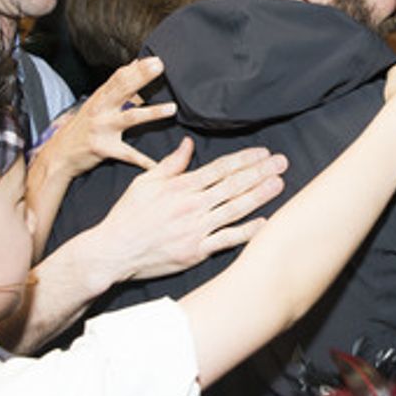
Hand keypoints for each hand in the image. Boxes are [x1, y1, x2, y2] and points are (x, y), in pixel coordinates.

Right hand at [40, 58, 174, 175]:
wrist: (59, 155)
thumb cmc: (83, 127)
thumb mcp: (96, 103)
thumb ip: (116, 86)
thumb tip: (135, 64)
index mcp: (101, 98)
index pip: (119, 77)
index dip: (136, 67)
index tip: (154, 59)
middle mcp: (101, 110)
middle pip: (124, 90)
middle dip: (142, 77)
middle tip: (160, 66)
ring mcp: (102, 128)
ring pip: (130, 118)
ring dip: (152, 113)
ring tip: (172, 108)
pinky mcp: (104, 148)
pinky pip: (128, 154)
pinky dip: (143, 160)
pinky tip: (158, 164)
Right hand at [89, 138, 287, 281]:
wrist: (113, 251)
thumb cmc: (127, 216)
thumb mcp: (145, 182)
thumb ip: (171, 164)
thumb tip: (189, 144)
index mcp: (181, 186)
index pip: (220, 168)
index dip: (245, 159)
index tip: (263, 153)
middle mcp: (192, 205)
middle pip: (233, 185)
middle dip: (260, 172)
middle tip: (282, 163)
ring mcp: (195, 229)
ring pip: (235, 208)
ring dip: (260, 195)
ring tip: (280, 184)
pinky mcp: (196, 251)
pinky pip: (227, 240)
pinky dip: (247, 231)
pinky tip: (264, 222)